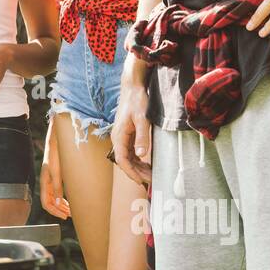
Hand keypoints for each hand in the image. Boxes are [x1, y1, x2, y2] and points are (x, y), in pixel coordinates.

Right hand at [40, 130, 70, 219]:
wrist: (57, 141)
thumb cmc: (56, 155)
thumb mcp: (57, 172)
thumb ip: (57, 187)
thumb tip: (57, 202)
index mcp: (44, 182)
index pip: (46, 203)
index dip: (55, 212)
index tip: (65, 216)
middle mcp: (46, 182)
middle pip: (50, 202)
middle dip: (59, 210)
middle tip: (69, 215)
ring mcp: (50, 179)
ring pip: (53, 198)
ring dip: (61, 205)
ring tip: (70, 210)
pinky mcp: (55, 175)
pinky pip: (56, 191)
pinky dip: (61, 198)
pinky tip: (68, 199)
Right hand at [111, 59, 152, 186]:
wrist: (132, 87)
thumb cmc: (137, 101)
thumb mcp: (142, 118)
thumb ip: (142, 136)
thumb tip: (142, 155)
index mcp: (119, 136)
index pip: (122, 160)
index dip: (131, 172)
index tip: (142, 181)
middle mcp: (118, 138)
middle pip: (125, 161)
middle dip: (137, 172)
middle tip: (152, 180)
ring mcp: (121, 137)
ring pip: (128, 158)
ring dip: (138, 167)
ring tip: (151, 174)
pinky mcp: (126, 134)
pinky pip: (130, 151)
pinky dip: (138, 160)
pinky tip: (147, 163)